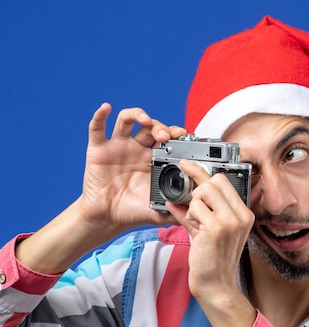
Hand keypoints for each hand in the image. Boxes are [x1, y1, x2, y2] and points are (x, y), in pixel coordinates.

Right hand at [76, 103, 186, 234]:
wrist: (107, 218)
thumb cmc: (133, 211)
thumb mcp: (159, 210)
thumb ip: (176, 209)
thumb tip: (195, 212)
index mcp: (153, 159)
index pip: (167, 139)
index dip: (175, 134)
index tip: (183, 135)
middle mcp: (137, 149)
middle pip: (150, 126)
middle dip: (161, 127)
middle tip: (166, 136)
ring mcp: (118, 147)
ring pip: (127, 120)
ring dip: (138, 115)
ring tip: (146, 120)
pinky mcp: (98, 149)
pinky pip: (97, 128)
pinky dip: (100, 115)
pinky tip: (106, 108)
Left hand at [167, 160, 256, 326]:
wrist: (216, 285)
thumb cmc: (212, 261)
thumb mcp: (207, 231)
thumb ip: (195, 213)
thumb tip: (176, 199)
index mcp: (244, 214)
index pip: (224, 181)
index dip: (203, 173)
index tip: (188, 165)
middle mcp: (240, 215)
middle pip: (213, 182)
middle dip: (198, 192)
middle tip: (194, 209)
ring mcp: (230, 221)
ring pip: (202, 192)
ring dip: (193, 207)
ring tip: (197, 224)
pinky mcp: (216, 227)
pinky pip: (194, 208)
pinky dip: (188, 217)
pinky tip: (194, 230)